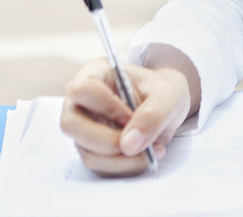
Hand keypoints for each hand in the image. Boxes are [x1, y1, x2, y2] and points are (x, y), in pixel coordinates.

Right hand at [60, 56, 193, 175]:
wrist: (168, 107)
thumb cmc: (164, 92)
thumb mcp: (170, 95)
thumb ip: (153, 114)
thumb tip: (129, 145)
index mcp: (95, 74)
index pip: (81, 90)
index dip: (105, 107)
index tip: (131, 117)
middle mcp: (82, 102)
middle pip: (72, 125)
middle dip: (108, 141)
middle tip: (139, 143)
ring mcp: (84, 128)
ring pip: (88, 153)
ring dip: (121, 160)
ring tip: (151, 150)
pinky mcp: (93, 150)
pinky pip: (100, 167)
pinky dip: (125, 167)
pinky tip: (145, 156)